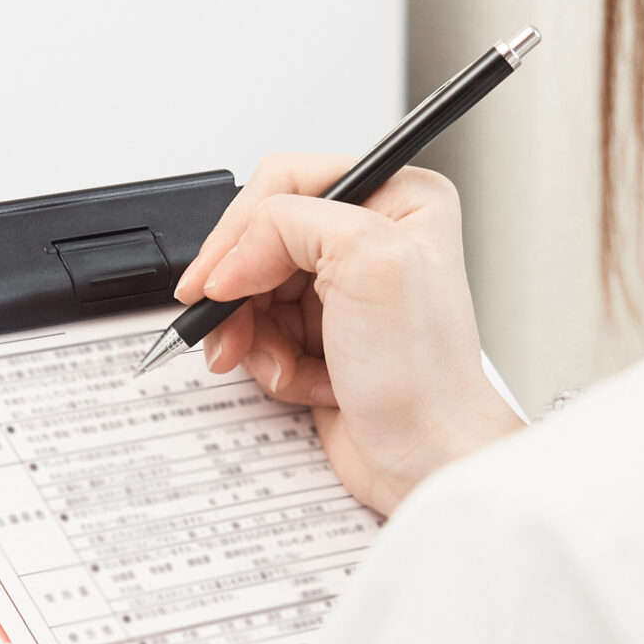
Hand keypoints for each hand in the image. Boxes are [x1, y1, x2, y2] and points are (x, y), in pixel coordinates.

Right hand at [175, 153, 525, 514]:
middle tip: (228, 328)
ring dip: (254, 336)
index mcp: (397, 198)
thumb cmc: (424, 376)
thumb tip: (230, 257)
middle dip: (242, 293)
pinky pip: (261, 332)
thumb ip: (288, 224)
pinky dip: (268, 361)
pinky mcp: (322, 335)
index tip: (216, 280)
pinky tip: (300, 381)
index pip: (287, 183)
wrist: (427, 460)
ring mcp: (343, 290)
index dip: (241, 229)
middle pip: (261, 241)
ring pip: (253, 290)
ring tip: (279, 366)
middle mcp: (370, 238)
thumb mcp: (366, 261)